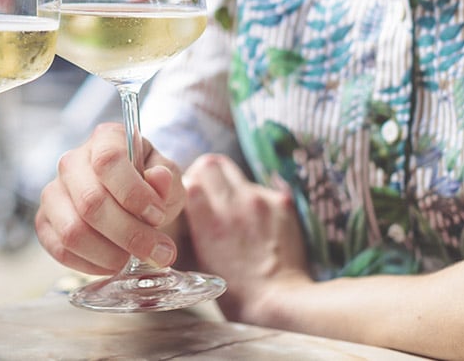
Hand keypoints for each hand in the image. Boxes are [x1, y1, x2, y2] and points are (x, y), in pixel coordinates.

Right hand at [35, 123, 183, 273]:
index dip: (134, 193)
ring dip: (111, 254)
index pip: (108, 160)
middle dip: (130, 234)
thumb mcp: (168, 178)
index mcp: (105, 140)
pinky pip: (61, 250)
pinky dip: (92, 265)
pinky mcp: (44, 222)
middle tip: (159, 252)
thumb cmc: (149, 185)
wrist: (130, 200)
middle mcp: (71, 162)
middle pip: (91, 202)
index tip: (158, 215)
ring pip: (73, 231)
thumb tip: (158, 178)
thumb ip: (167, 179)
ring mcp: (53, 192)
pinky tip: (115, 263)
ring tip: (136, 259)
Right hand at [182, 153, 311, 321]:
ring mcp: (260, 199)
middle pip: (210, 163)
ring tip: (234, 209)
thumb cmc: (234, 289)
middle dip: (206, 175)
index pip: (186, 178)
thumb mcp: (197, 261)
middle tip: (209, 194)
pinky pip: (262, 189)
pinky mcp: (282, 203)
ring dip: (231, 185)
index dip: (186, 187)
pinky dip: (256, 200)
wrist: (278, 300)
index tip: (188, 199)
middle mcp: (232, 201)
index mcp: (206, 216)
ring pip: (237, 173)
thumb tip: (180, 214)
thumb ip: (186, 230)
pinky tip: (258, 222)